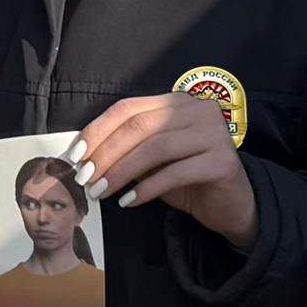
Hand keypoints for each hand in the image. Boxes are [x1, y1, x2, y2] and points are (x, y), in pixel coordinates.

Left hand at [71, 96, 255, 248]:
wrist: (230, 204)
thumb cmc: (186, 179)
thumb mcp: (152, 160)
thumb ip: (127, 149)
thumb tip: (84, 156)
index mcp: (177, 102)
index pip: (128, 108)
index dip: (98, 130)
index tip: (76, 155)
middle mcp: (198, 110)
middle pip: (139, 126)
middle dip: (105, 154)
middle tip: (85, 178)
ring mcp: (214, 133)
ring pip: (155, 148)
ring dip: (121, 172)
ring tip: (101, 192)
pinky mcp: (223, 161)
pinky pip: (175, 173)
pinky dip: (146, 189)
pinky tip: (129, 202)